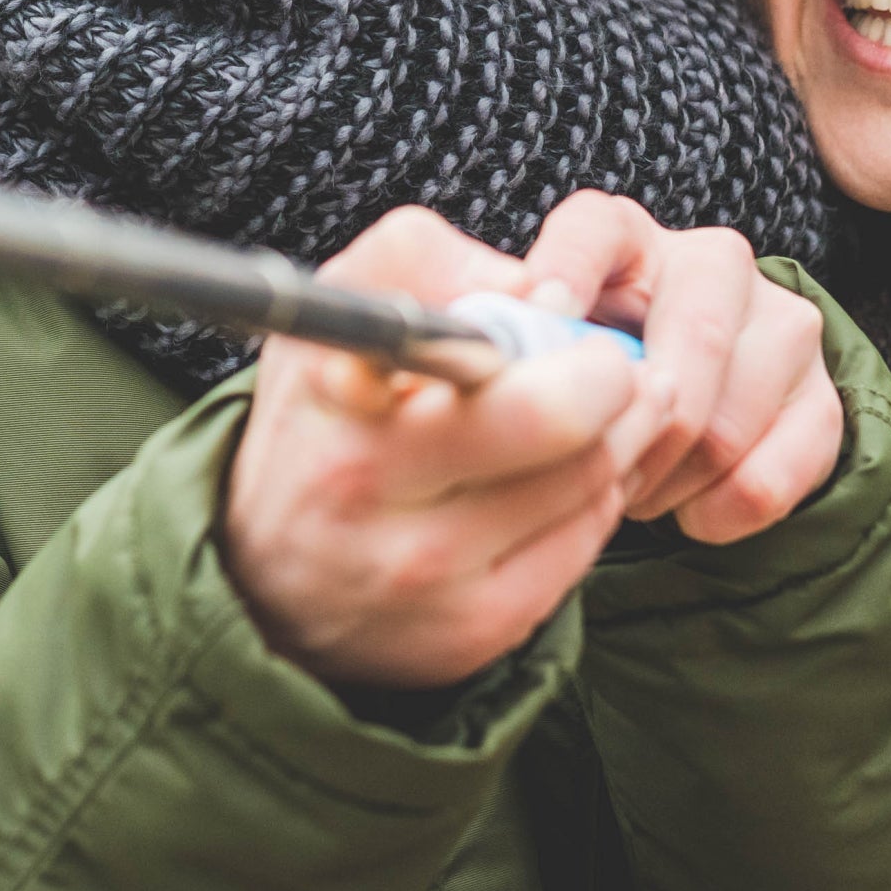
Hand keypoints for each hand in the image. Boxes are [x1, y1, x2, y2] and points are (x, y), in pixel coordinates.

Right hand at [221, 208, 660, 690]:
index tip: (558, 318)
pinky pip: (584, 545)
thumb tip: (536, 286)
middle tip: (619, 365)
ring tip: (616, 411)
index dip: (539, 328)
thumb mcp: (334, 313)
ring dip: (624, 434)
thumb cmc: (323, 423)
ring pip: (587, 481)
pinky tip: (581, 476)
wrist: (266, 583)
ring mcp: (425, 571)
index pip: (465, 348)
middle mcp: (372, 487)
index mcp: (337, 394)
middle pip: (554, 420)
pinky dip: (599, 500)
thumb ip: (423, 261)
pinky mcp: (474, 629)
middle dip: (612, 380)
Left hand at [515, 192, 845, 543]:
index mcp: (623, 235)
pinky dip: (717, 512)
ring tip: (628, 493)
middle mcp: (711, 261)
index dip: (566, 274)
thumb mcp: (525, 344)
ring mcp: (780, 323)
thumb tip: (473, 325)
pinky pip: (769, 477)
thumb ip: (487, 327)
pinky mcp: (821, 396)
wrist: (668, 419)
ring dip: (665, 481)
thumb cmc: (577, 376)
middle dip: (631, 429)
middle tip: (587, 476)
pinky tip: (686, 510)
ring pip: (724, 424)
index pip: (595, 229)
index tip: (541, 322)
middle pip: (691, 341)